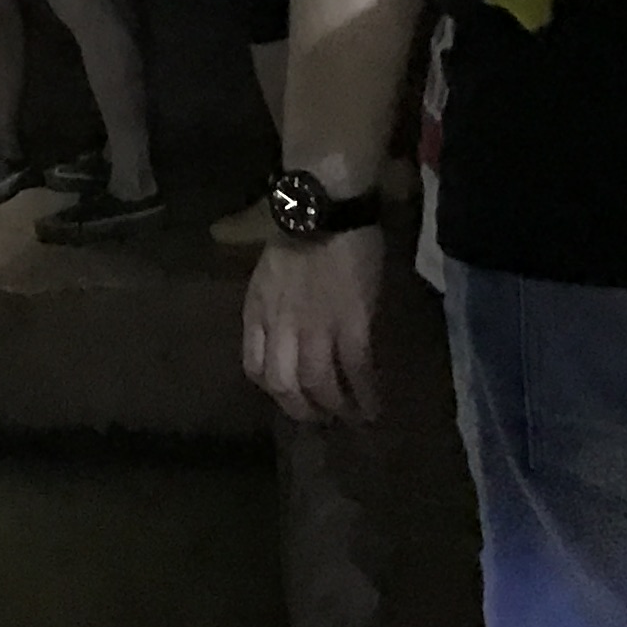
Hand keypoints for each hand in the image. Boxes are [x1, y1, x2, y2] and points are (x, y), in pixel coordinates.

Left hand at [241, 227, 386, 424]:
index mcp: (257, 311)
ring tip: (351, 418)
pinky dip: (364, 394)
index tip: (289, 394)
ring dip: (335, 408)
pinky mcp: (352, 325)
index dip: (271, 388)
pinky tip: (373, 406)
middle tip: (321, 419)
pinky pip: (356, 370)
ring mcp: (315, 327)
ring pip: (318, 384)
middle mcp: (280, 326)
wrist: (324, 208)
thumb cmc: (298, 229)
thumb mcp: (266, 269)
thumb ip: (269, 300)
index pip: (254, 365)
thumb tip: (280, 321)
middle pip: (282, 385)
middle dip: (301, 409)